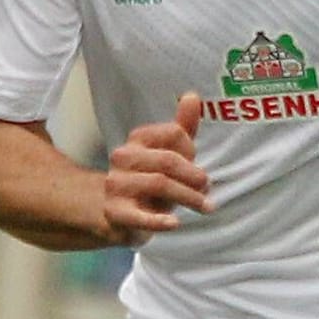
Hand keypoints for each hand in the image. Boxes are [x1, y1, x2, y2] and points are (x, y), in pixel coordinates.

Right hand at [103, 92, 212, 245]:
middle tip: (207, 187)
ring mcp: (117, 185)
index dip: (191, 148)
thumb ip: (181, 127)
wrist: (111, 212)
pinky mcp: (115, 212)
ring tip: (204, 206)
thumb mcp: (165, 153)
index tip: (196, 163)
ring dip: (188, 197)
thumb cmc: (146, 179)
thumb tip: (192, 96)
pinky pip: (138, 216)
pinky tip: (174, 223)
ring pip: (159, 184)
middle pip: (168, 160)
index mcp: (137, 140)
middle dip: (193, 175)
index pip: (173, 133)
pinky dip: (158, 220)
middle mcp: (123, 158)